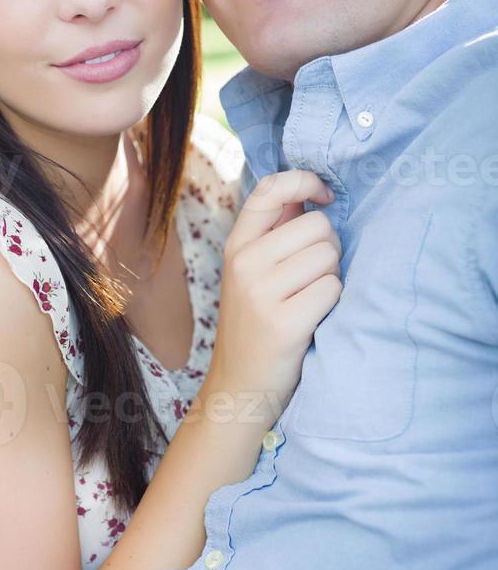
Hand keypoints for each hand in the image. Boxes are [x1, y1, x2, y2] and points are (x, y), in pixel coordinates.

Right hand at [209, 170, 342, 426]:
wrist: (240, 388)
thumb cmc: (257, 324)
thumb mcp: (252, 273)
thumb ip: (277, 233)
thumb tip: (314, 194)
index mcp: (237, 245)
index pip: (270, 188)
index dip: (306, 181)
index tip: (326, 197)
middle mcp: (244, 263)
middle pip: (317, 226)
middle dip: (329, 248)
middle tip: (313, 277)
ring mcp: (260, 293)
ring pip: (328, 256)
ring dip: (332, 277)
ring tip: (310, 299)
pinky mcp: (283, 323)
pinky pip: (332, 289)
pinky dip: (334, 303)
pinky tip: (314, 318)